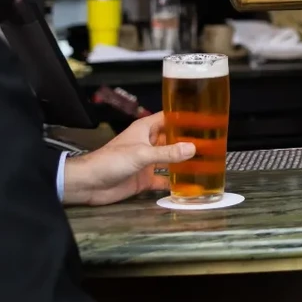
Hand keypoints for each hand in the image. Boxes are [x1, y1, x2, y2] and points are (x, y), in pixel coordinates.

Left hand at [62, 112, 195, 206]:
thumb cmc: (110, 161)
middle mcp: (147, 143)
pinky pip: (164, 179)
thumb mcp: (141, 154)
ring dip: (184, 161)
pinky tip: (190, 184)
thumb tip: (192, 148)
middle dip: (188, 140)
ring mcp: (147, 162)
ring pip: (170, 159)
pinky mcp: (145, 179)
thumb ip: (167, 153)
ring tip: (206, 160)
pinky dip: (175, 182)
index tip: (203, 118)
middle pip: (171, 139)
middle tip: (211, 141)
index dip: (183, 117)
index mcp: (144, 130)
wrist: (90, 184)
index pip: (167, 118)